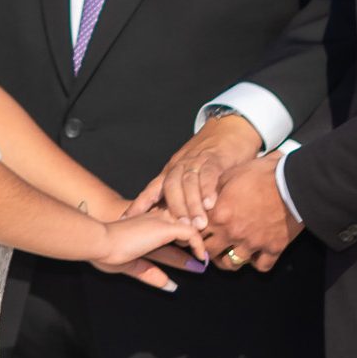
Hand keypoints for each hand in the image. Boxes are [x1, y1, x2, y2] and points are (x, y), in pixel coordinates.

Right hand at [91, 210, 208, 293]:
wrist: (100, 241)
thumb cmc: (105, 251)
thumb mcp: (131, 265)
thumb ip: (149, 273)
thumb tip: (169, 285)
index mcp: (146, 223)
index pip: (171, 228)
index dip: (182, 243)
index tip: (191, 259)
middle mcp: (156, 218)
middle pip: (183, 226)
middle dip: (194, 242)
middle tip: (202, 259)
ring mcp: (162, 221)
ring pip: (190, 226)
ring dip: (199, 243)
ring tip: (203, 260)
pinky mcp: (166, 227)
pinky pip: (192, 234)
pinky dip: (199, 246)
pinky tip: (200, 258)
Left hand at [129, 114, 262, 229]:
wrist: (230, 128)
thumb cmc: (210, 156)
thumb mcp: (192, 173)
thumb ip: (182, 193)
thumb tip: (171, 221)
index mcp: (171, 171)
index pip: (151, 189)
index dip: (139, 204)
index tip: (126, 219)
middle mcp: (180, 165)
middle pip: (170, 187)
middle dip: (173, 208)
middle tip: (177, 229)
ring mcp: (197, 160)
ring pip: (189, 183)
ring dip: (192, 204)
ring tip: (198, 224)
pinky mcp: (216, 157)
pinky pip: (209, 174)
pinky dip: (208, 188)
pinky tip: (210, 203)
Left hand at [203, 153, 302, 272]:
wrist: (294, 182)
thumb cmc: (262, 174)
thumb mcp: (232, 174)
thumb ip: (214, 189)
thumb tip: (206, 198)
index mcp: (219, 215)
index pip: (196, 232)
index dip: (195, 232)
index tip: (198, 231)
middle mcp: (233, 233)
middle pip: (210, 253)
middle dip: (207, 250)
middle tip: (212, 245)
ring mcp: (253, 244)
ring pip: (233, 264)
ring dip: (229, 259)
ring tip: (231, 252)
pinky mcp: (273, 248)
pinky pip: (261, 266)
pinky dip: (257, 262)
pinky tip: (256, 255)